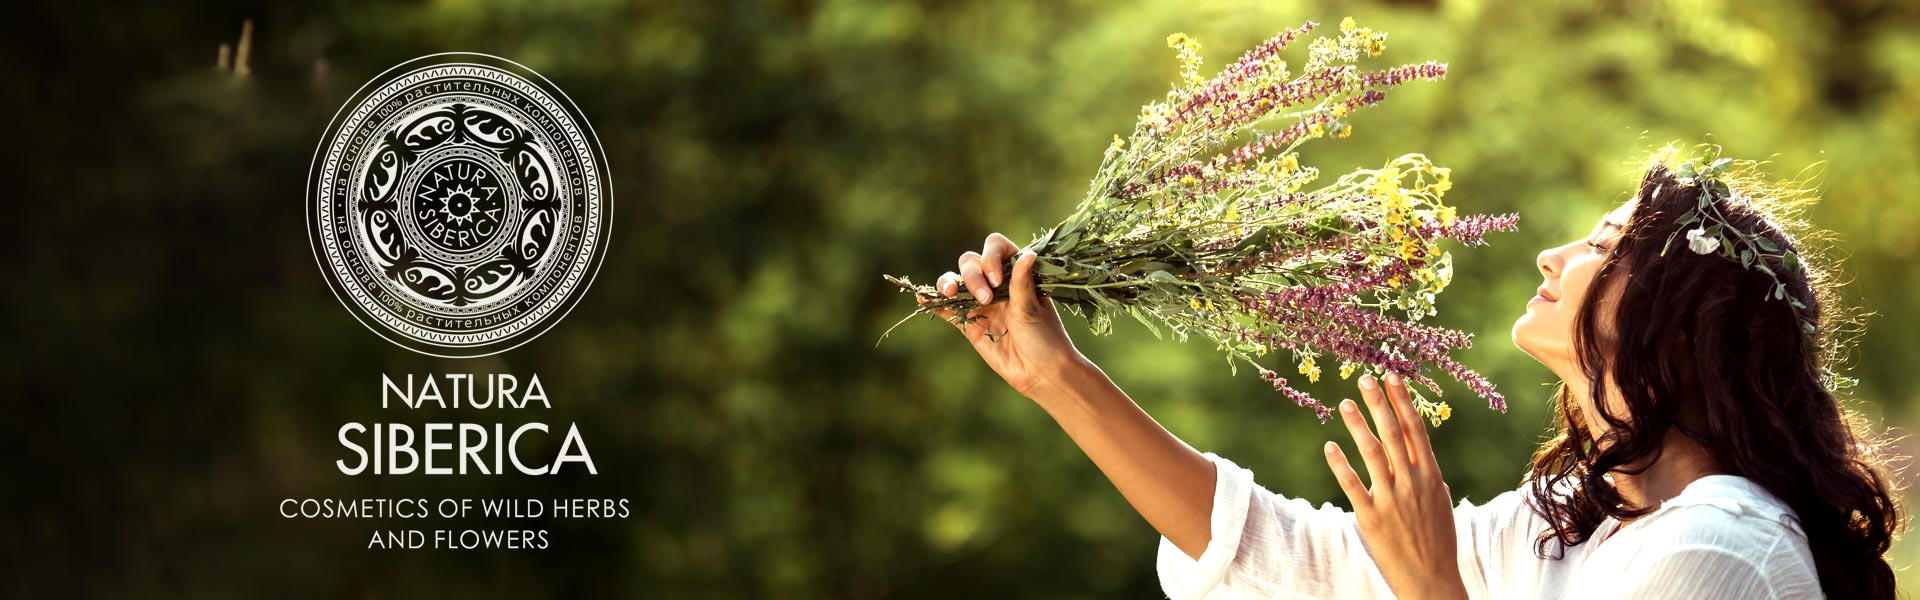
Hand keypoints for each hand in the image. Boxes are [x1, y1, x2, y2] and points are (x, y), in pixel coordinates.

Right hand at [920, 232, 1083, 399]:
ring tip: (949, 293)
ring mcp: (980, 302)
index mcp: (1016, 272)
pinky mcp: (968, 322)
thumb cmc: (1044, 336)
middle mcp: (996, 282)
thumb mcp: (1033, 308)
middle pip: (971, 262)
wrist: (1039, 371)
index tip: (996, 280)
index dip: (991, 257)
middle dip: (973, 276)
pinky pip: (947, 308)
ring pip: (955, 282)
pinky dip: (935, 303)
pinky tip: (925, 299)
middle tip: (986, 299)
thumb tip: (1028, 253)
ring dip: (948, 283)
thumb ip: (1023, 282)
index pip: (997, 248)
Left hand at [1324, 373, 1466, 599]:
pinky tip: (1329, 446)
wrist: (1430, 578)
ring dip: (1358, 426)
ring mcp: (1391, 499)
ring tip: (1345, 403)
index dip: (1403, 401)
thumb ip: (1430, 479)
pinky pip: (1352, 485)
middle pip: (1394, 434)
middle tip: (1365, 377)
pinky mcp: (1371, 517)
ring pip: (1372, 454)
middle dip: (1379, 403)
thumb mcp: (1441, 504)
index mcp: (1431, 475)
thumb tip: (1423, 463)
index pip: (1416, 430)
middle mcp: (1412, 482)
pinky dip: (1340, 465)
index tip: (1392, 376)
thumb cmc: (1437, 540)